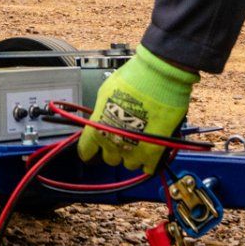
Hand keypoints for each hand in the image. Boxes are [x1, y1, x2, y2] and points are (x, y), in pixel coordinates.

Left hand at [76, 46, 198, 174]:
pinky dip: (150, 160)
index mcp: (96, 130)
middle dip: (115, 148)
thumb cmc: (132, 80)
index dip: (90, 149)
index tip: (94, 148)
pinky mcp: (154, 153)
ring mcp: (133, 151)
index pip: (85, 151)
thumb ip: (102, 112)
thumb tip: (104, 115)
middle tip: (124, 134)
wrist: (159, 78)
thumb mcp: (105, 93)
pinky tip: (152, 146)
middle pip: (109, 158)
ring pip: (129, 163)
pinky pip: (148, 167)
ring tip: (141, 137)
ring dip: (134, 153)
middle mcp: (112, 144)